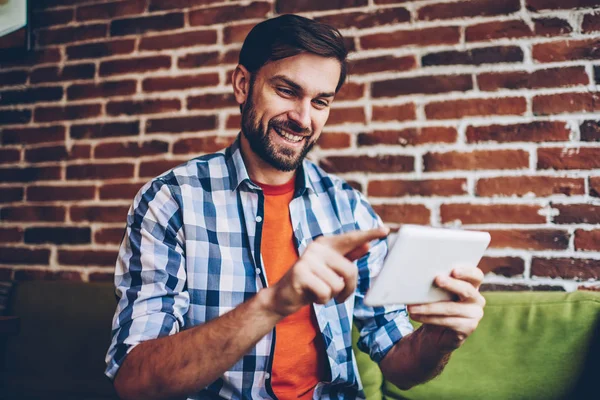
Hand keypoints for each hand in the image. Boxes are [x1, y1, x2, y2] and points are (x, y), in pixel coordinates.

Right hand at [264, 227, 388, 317]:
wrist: (283, 296)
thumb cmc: (310, 282)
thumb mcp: (330, 270)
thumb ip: (348, 257)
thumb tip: (367, 246)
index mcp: (326, 244)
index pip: (351, 238)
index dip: (369, 234)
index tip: (385, 230)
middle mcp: (317, 247)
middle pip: (350, 271)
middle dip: (347, 289)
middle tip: (338, 296)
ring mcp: (307, 259)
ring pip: (338, 284)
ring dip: (331, 296)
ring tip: (318, 292)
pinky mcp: (300, 273)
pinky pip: (326, 292)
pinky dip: (321, 300)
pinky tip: (311, 296)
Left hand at [407, 267, 485, 352]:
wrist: (438, 333)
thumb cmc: (438, 305)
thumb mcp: (439, 293)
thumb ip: (437, 283)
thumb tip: (418, 275)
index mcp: (472, 285)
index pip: (476, 275)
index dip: (467, 272)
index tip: (454, 270)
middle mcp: (477, 299)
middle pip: (467, 290)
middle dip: (451, 284)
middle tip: (437, 279)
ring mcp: (474, 315)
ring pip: (451, 308)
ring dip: (429, 307)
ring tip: (412, 307)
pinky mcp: (468, 328)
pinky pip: (446, 321)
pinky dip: (428, 318)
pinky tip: (416, 316)